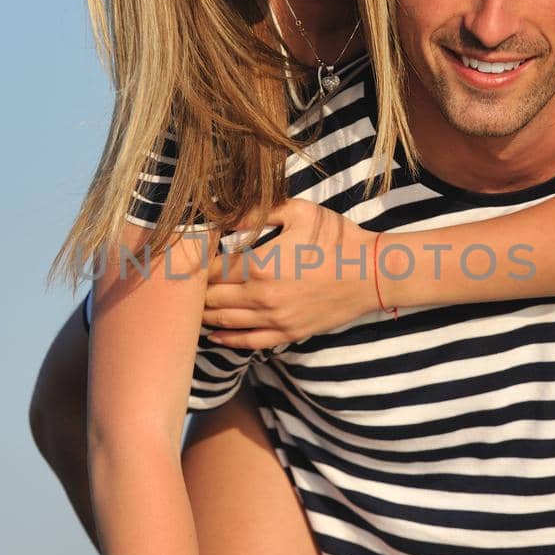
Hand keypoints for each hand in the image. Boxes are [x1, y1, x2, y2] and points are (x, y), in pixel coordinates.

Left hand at [203, 200, 377, 347]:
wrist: (371, 273)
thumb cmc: (335, 238)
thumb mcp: (297, 212)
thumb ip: (257, 212)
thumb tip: (223, 216)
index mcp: (260, 265)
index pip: (212, 270)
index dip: (196, 265)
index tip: (187, 260)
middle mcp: (262, 296)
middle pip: (213, 299)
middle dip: (196, 293)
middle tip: (183, 288)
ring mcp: (275, 319)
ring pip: (225, 322)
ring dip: (205, 316)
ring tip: (190, 309)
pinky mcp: (287, 333)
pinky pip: (248, 342)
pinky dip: (227, 340)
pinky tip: (214, 336)